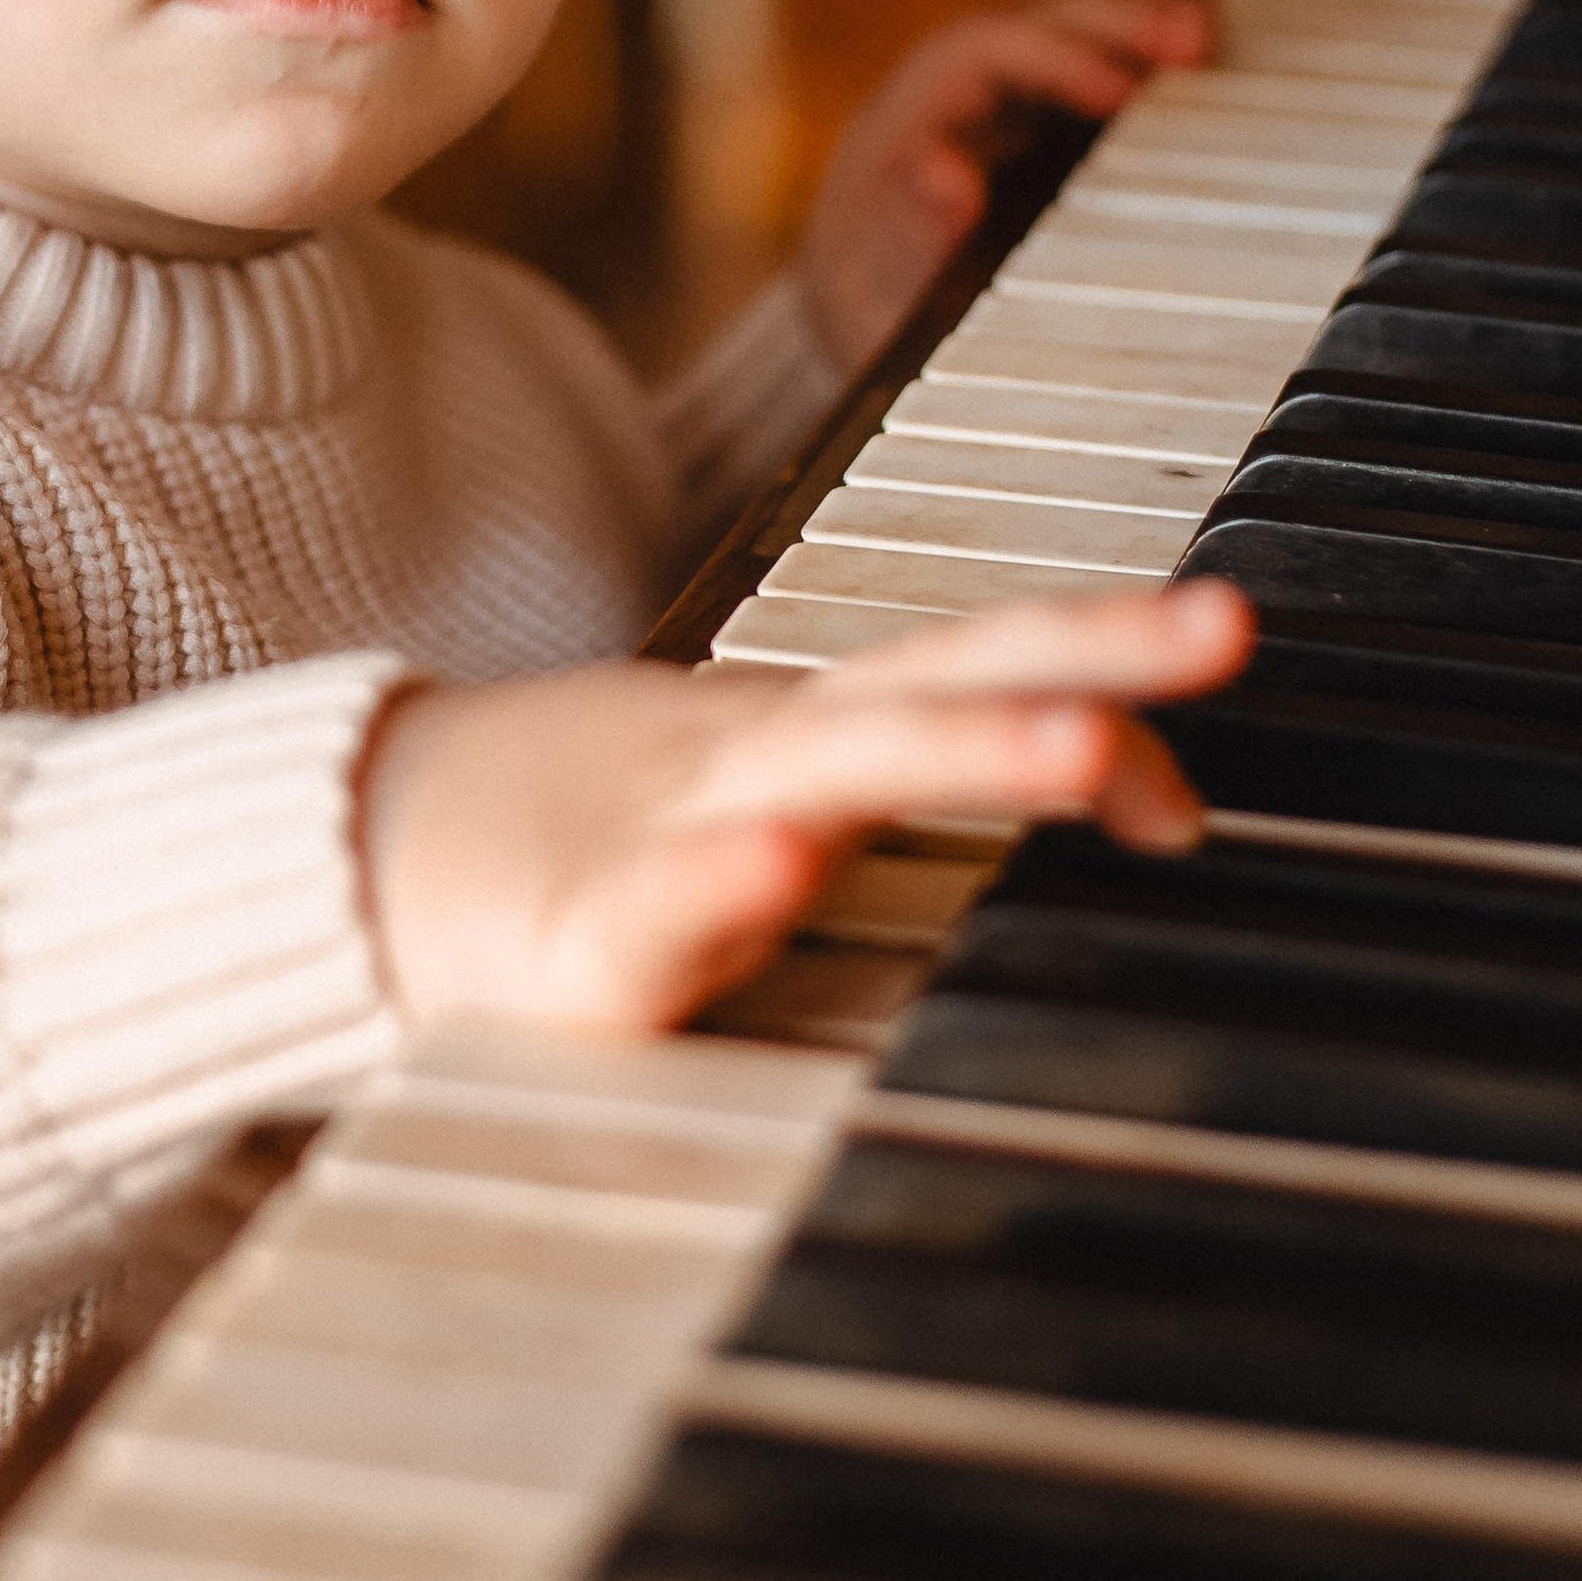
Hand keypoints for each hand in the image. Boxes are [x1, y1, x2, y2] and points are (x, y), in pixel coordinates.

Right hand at [359, 578, 1251, 1036]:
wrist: (353, 864)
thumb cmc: (590, 847)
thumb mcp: (776, 799)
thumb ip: (941, 775)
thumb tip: (1162, 787)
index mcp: (795, 732)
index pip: (969, 666)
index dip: (1102, 655)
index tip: (1228, 652)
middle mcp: (744, 763)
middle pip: (930, 688)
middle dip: (1077, 660)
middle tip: (1221, 628)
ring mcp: (654, 840)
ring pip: (818, 783)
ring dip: (956, 756)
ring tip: (1084, 749)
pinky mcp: (568, 951)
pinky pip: (644, 921)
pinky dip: (710, 888)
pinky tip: (772, 867)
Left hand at [797, 0, 1209, 375]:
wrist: (865, 314)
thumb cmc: (871, 300)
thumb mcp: (879, 281)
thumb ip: (910, 231)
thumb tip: (945, 174)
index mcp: (907, 116)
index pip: (982, 56)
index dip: (1053, 60)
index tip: (1120, 92)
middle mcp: (950, 90)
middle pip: (1037, 27)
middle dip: (1113, 22)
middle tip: (1193, 38)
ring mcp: (994, 99)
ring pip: (1071, 39)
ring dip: (1138, 33)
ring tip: (1208, 38)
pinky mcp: (1032, 121)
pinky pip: (1089, 72)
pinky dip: (1141, 66)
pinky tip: (1200, 71)